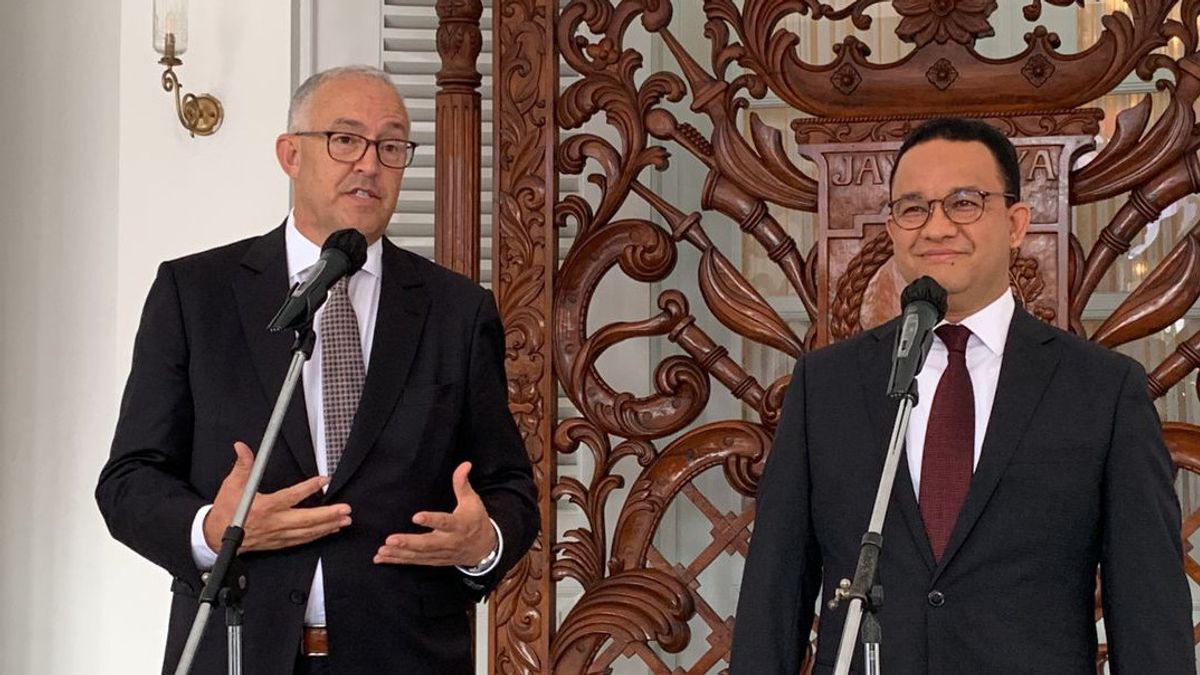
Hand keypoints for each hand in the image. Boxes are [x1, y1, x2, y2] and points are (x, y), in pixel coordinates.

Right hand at [203, 441, 351, 552]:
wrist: (216, 536)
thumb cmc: (226, 510)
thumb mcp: (232, 484)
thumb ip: (242, 465)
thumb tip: (242, 447)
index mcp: (265, 507)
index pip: (291, 496)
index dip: (309, 487)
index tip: (324, 479)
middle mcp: (274, 522)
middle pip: (306, 519)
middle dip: (328, 515)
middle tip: (345, 509)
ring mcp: (278, 534)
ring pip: (307, 532)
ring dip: (327, 526)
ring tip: (344, 520)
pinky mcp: (278, 543)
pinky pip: (301, 540)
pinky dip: (317, 536)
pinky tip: (329, 530)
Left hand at [374, 461, 496, 566]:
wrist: (484, 549)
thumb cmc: (476, 521)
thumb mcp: (472, 501)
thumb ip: (463, 484)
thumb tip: (464, 464)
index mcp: (459, 525)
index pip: (444, 522)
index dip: (431, 520)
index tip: (416, 516)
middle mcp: (449, 541)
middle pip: (428, 544)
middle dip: (409, 542)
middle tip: (391, 539)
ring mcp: (440, 553)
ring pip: (419, 555)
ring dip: (400, 553)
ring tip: (382, 550)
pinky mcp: (434, 560)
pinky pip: (415, 561)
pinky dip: (398, 561)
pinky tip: (383, 558)